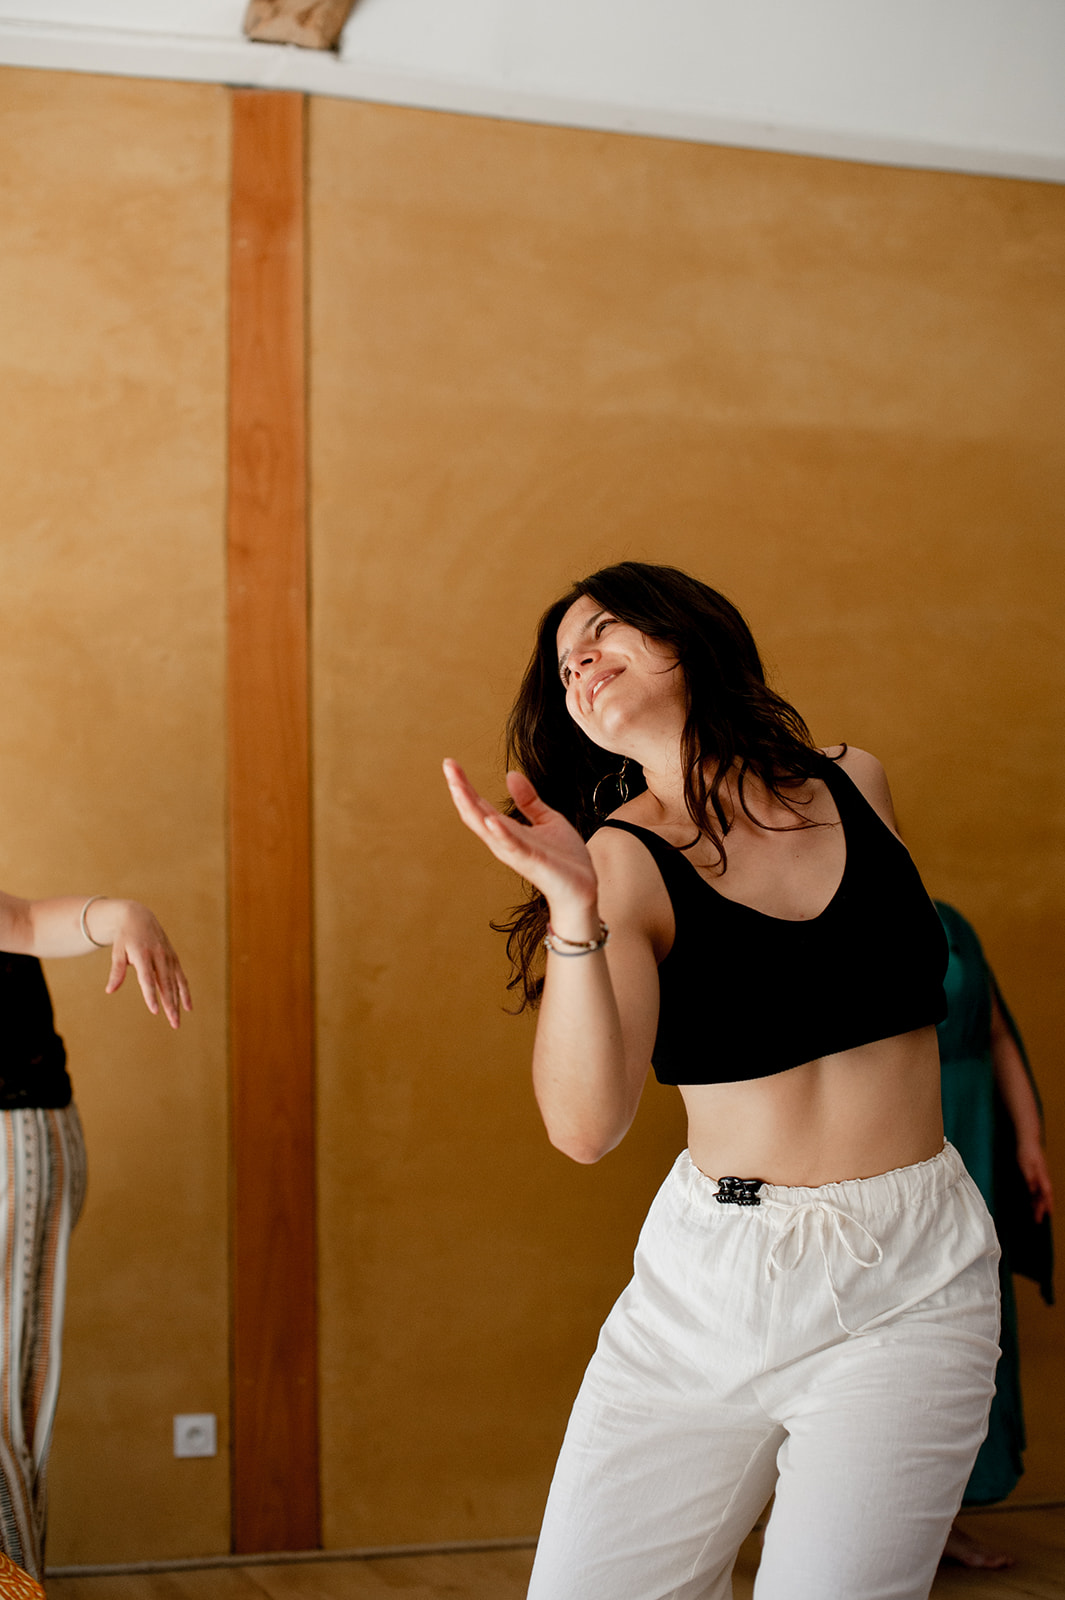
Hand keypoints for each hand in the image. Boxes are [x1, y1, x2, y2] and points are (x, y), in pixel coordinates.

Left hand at [93, 900, 192, 1028]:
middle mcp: (159, 956)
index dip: (151, 995)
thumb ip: (116, 972)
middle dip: (170, 1005)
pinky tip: (187, 1007)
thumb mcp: (117, 952)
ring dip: (178, 1003)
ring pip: (175, 983)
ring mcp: (168, 957)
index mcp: (143, 955)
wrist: (138, 917)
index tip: (155, 1011)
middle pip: (166, 985)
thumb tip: (110, 991)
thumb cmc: (124, 938)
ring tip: (177, 1020)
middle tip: (173, 1023)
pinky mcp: (174, 958)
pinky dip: (185, 992)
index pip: (148, 979)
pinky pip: (181, 978)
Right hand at [443, 760, 598, 926]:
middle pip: (474, 813)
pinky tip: (491, 819)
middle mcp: (503, 841)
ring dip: (471, 806)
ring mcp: (515, 852)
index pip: (478, 805)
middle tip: (448, 765)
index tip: (450, 763)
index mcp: (506, 830)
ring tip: (458, 785)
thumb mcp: (546, 820)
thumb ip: (528, 800)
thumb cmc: (564, 859)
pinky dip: (500, 833)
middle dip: (460, 790)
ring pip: (486, 828)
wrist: (582, 888)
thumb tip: (511, 774)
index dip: (463, 784)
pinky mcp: (531, 861)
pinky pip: (512, 846)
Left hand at [1016, 1137, 1053, 1223]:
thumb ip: (1030, 1177)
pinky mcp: (1037, 1174)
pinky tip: (1032, 1201)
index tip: (1048, 1214)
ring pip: (1041, 1193)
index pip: (1046, 1193)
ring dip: (1038, 1204)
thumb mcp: (1026, 1164)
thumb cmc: (1026, 1151)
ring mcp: (1041, 1175)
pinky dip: (1035, 1196)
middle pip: (1044, 1196)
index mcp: (1042, 1176)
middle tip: (1038, 1220)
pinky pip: (1037, 1188)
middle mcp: (1043, 1177)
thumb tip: (1032, 1190)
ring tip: (1035, 1214)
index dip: (1046, 1204)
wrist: (1028, 1139)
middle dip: (1041, 1208)